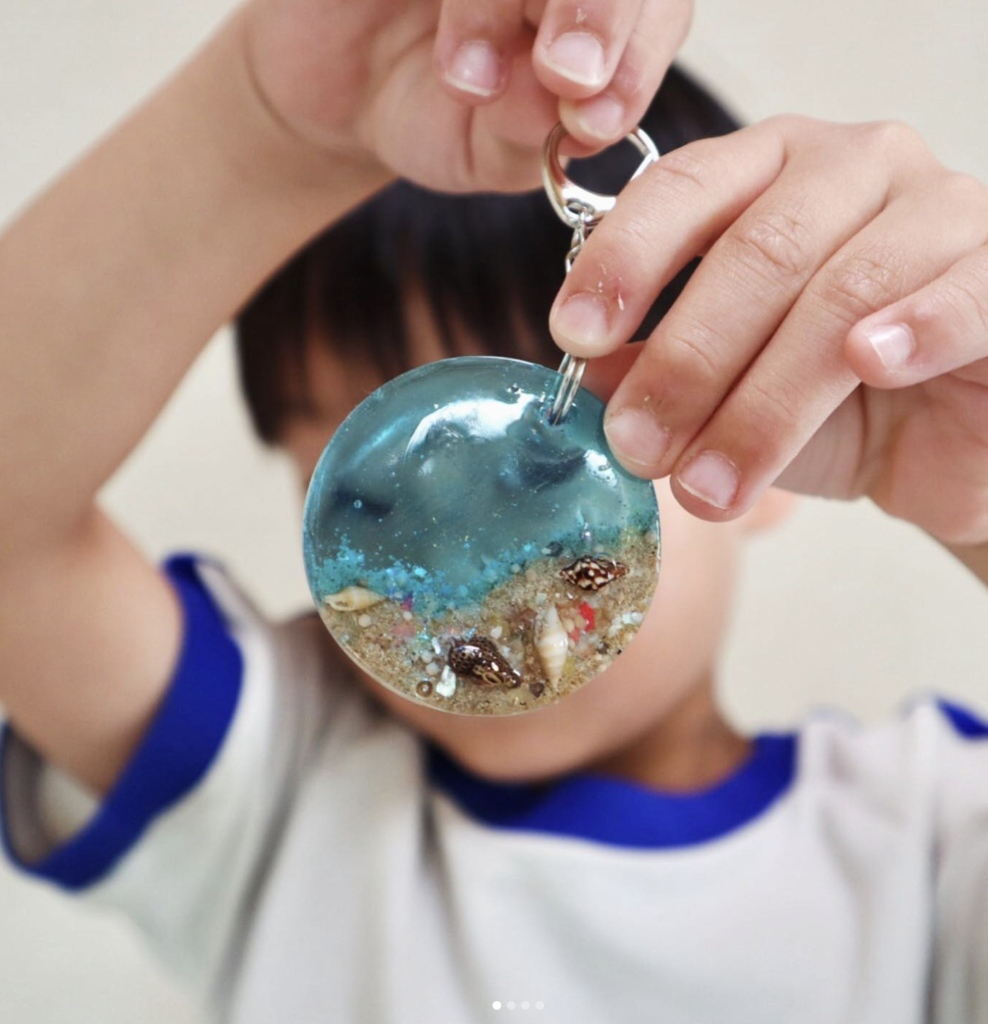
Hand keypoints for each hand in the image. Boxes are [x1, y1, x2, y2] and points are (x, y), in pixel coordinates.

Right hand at [243, 0, 691, 191]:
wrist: (337, 96)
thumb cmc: (431, 116)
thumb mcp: (492, 149)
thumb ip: (538, 131)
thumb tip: (573, 103)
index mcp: (604, 12)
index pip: (657, 9)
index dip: (638, 59)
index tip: (595, 121)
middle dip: (601, 15)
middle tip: (564, 77)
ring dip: (505, 9)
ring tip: (469, 82)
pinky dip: (470, 4)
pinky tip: (450, 56)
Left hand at [548, 115, 987, 545]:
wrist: (942, 440)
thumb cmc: (827, 403)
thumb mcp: (725, 391)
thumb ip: (657, 370)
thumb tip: (584, 380)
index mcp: (766, 171)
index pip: (683, 189)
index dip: (624, 262)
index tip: (575, 337)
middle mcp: (849, 168)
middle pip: (757, 250)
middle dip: (687, 361)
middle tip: (637, 446)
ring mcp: (936, 208)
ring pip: (841, 290)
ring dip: (765, 401)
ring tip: (711, 485)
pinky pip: (964, 290)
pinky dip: (914, 327)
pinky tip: (869, 365)